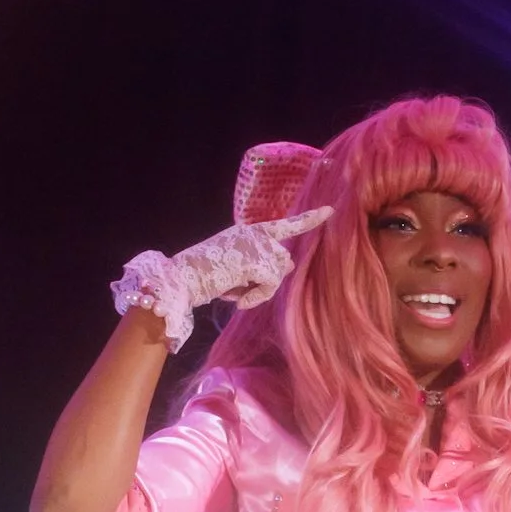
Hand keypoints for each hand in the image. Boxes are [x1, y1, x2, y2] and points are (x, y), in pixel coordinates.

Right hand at [112, 207, 331, 347]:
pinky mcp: (256, 259)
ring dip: (259, 290)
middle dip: (268, 278)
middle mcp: (254, 233)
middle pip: (283, 260)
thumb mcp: (235, 267)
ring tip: (233, 292)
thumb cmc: (203, 277)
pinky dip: (257, 297)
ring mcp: (256, 244)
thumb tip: (287, 264)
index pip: (285, 225)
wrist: (180, 279)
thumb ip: (260, 264)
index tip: (330, 211)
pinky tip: (237, 300)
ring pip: (278, 273)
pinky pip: (271, 285)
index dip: (309, 219)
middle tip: (238, 288)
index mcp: (248, 232)